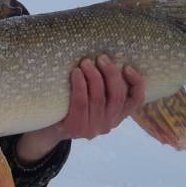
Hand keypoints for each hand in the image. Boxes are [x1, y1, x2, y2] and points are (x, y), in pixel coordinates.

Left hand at [16, 54, 145, 163]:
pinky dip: (79, 85)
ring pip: (98, 98)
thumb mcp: (93, 99)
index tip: (127, 66)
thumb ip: (104, 86)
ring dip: (93, 76)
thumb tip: (107, 57)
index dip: (137, 83)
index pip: (137, 100)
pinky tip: (76, 73)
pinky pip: (80, 103)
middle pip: (117, 96)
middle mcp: (109, 124)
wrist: (49, 128)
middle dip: (110, 73)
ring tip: (85, 62)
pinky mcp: (76, 128)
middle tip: (101, 57)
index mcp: (118, 115)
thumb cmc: (73, 105)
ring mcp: (93, 128)